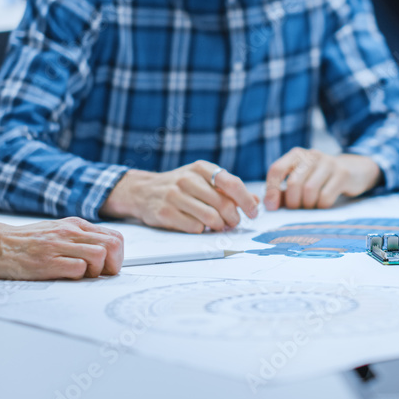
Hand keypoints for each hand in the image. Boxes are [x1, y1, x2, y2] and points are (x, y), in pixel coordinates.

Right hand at [0, 208, 123, 279]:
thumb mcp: (56, 231)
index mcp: (74, 225)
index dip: (118, 256)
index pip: (114, 237)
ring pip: (100, 255)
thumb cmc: (23, 243)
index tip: (108, 268)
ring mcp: (59, 246)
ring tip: (82, 277)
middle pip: (113, 245)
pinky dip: (79, 277)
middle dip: (114, 265)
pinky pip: (78, 269)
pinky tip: (67, 278)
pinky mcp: (47, 262)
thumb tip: (102, 255)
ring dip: (97, 272)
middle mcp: (70, 232)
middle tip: (100, 275)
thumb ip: (78, 239)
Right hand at [100, 161, 259, 233]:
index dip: (246, 200)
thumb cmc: (181, 186)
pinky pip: (195, 228)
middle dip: (233, 218)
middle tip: (233, 222)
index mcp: (201, 168)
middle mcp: (187, 179)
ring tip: (218, 225)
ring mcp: (174, 196)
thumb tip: (256, 201)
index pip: (231, 183)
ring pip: (211, 219)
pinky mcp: (165, 213)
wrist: (143, 191)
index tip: (253, 212)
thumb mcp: (203, 180)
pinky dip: (202, 230)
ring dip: (219, 226)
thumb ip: (229, 189)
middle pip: (224, 205)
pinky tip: (198, 225)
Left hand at [264, 148, 380, 209]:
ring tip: (311, 205)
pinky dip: (321, 206)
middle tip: (297, 208)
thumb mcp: (301, 180)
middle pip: (293, 183)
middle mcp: (311, 155)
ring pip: (309, 191)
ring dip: (308, 205)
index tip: (272, 207)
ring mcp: (328, 163)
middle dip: (293, 202)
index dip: (271, 190)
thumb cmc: (320, 178)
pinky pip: (325, 197)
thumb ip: (284, 191)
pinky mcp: (342, 174)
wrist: (354, 170)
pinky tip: (323, 203)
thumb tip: (269, 204)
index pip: (276, 170)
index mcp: (296, 155)